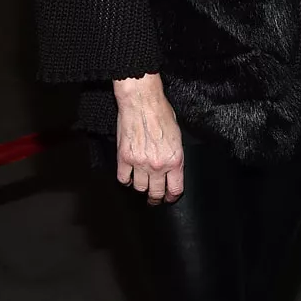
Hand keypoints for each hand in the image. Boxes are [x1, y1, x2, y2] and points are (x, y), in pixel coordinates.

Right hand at [113, 74, 183, 203]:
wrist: (142, 102)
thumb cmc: (161, 113)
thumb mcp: (177, 137)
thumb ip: (174, 155)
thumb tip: (172, 168)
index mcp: (174, 160)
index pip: (175, 189)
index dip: (172, 197)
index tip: (169, 197)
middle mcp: (157, 165)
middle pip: (155, 193)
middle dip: (156, 198)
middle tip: (154, 198)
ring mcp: (139, 163)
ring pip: (139, 188)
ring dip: (141, 188)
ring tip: (142, 185)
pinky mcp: (124, 158)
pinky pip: (123, 178)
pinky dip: (125, 180)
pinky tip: (129, 176)